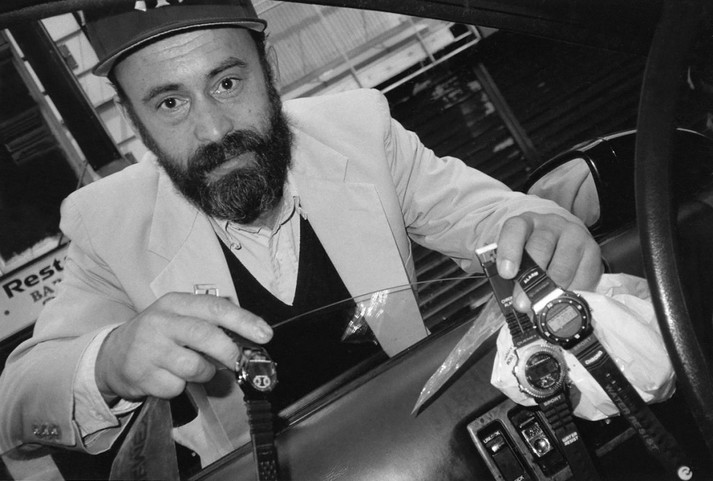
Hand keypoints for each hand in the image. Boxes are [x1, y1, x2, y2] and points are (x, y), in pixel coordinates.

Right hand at [95, 293, 271, 402]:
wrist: (112, 355)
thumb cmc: (159, 335)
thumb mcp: (180, 317)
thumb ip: (211, 322)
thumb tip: (251, 337)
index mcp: (176, 303)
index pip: (215, 307)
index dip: (244, 321)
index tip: (265, 334)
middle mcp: (161, 322)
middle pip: (205, 335)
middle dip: (229, 351)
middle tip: (239, 362)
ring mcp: (149, 349)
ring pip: (194, 366)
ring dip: (204, 373)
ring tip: (196, 369)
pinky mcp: (142, 375)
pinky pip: (176, 387)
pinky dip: (180, 387)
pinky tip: (169, 378)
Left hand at [495, 212, 602, 310]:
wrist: (565, 244)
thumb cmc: (535, 255)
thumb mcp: (519, 258)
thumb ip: (513, 273)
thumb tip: (511, 298)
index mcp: (525, 224)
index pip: (515, 229)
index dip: (509, 251)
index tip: (506, 273)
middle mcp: (549, 225)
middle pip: (540, 247)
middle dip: (530, 280)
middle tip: (522, 303)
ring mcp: (573, 234)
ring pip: (562, 263)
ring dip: (552, 289)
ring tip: (544, 305)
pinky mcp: (592, 249)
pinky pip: (583, 274)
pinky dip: (573, 291)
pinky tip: (565, 300)